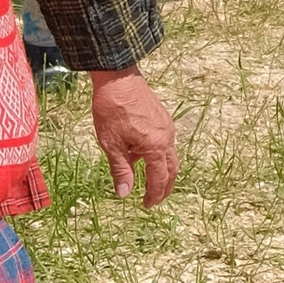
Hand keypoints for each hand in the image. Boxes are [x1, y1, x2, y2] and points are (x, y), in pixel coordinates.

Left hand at [90, 68, 177, 204]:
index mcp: (156, 146)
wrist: (117, 78)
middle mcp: (167, 137)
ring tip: (147, 180)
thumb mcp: (111, 144)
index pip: (159, 178)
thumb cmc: (112, 109)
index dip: (153, 194)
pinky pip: (165, 142)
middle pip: (172, 169)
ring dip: (161, 170)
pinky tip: (140, 154)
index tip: (146, 205)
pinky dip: (157, 154)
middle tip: (154, 198)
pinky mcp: (162, 117)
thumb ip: (121, 170)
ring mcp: (166, 125)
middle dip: (164, 186)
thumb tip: (124, 193)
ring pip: (170, 155)